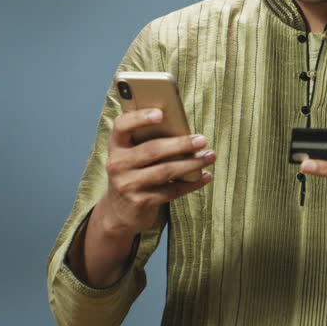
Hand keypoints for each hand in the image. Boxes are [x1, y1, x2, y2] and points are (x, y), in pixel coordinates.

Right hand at [96, 108, 216, 237]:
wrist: (120, 212)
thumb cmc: (134, 172)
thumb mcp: (132, 154)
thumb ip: (147, 139)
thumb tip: (182, 128)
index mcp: (116, 145)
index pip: (122, 126)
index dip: (140, 118)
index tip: (161, 113)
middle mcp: (117, 164)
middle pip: (152, 150)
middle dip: (181, 144)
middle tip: (202, 140)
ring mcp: (127, 185)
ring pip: (165, 171)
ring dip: (191, 163)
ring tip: (209, 156)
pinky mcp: (140, 202)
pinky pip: (171, 191)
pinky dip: (191, 183)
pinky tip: (205, 176)